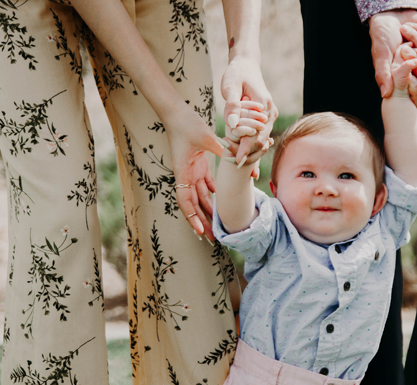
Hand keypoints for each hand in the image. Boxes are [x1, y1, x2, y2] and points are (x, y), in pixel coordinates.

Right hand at [165, 107, 224, 240]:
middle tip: (213, 239)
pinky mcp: (198, 166)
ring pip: (200, 197)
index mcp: (183, 172)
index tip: (200, 232)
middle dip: (202, 222)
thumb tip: (238, 156)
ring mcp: (191, 172)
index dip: (192, 218)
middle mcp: (185, 175)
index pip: (185, 200)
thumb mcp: (205, 136)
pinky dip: (213, 195)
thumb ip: (222, 148)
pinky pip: (206, 185)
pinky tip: (222, 204)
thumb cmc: (187, 123)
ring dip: (208, 212)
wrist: (177, 113)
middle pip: (193, 205)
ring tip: (218, 227)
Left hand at [221, 56, 278, 164]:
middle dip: (248, 154)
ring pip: (262, 140)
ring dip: (250, 151)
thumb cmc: (236, 74)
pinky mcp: (266, 118)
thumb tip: (233, 124)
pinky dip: (252, 145)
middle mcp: (270, 112)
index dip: (246, 148)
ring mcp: (270, 116)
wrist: (246, 66)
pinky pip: (260, 135)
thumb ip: (232, 105)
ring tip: (237, 164)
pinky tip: (243, 156)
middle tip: (233, 165)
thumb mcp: (230, 86)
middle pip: (261, 140)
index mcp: (263, 105)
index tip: (236, 161)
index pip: (255, 133)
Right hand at [369, 10, 416, 97]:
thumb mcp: (381, 55)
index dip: (414, 82)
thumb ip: (383, 74)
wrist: (390, 15)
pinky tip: (409, 27)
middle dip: (416, 60)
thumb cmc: (382, 37)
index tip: (403, 62)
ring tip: (403, 30)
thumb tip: (386, 94)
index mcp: (404, 79)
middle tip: (403, 48)